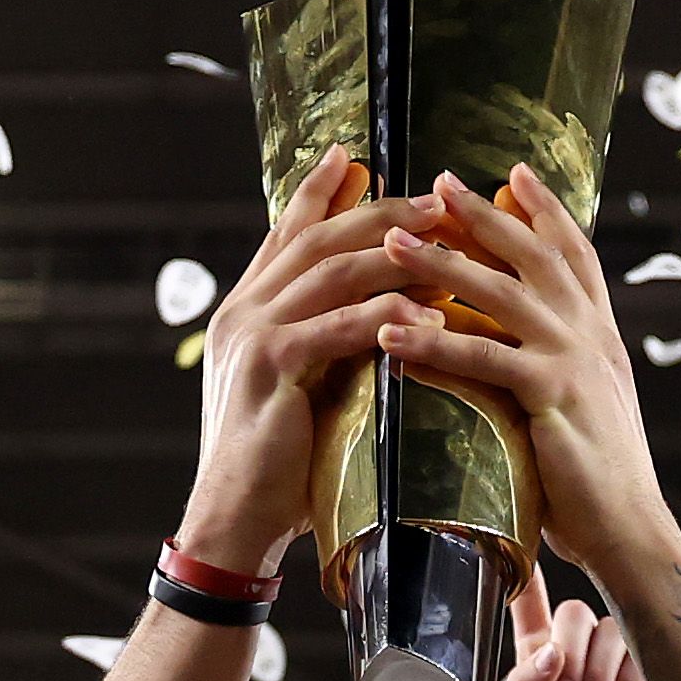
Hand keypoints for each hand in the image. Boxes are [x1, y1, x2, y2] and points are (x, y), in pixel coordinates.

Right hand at [184, 144, 406, 581]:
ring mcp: (252, 336)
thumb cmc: (277, 470)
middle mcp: (243, 313)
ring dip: (394, 251)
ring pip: (330, 271)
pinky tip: (430, 316)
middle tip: (436, 197)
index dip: (321, 193)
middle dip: (380, 212)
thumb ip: (325, 348)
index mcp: (245, 313)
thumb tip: (380, 318)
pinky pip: (337, 326)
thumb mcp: (301, 393)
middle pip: (318, 239)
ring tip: (447, 241)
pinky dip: (386, 316)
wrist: (233, 522)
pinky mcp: (270, 368)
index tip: (357, 157)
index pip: (287, 235)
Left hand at [378, 168, 658, 579]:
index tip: (514, 172)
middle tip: (436, 183)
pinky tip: (391, 333)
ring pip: (501, 294)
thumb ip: (553, 371)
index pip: (575, 253)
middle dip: (482, 215)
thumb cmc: (594, 483)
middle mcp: (591, 335)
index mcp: (600, 334)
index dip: (546, 210)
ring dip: (441, 265)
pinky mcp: (552, 396)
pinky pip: (484, 357)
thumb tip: (515, 356)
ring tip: (391, 244)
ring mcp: (574, 361)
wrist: (630, 529)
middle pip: (533, 255)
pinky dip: (434, 341)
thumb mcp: (581, 408)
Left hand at [497, 575, 680, 680]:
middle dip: (572, 655)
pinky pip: (644, 650)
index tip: (523, 541)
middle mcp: (579, 649)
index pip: (530, 604)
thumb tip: (548, 654)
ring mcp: (617, 657)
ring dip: (601, 674)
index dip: (525, 575)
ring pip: (611, 631)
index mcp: (540, 657)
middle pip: (576, 612)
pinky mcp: (653, 667)